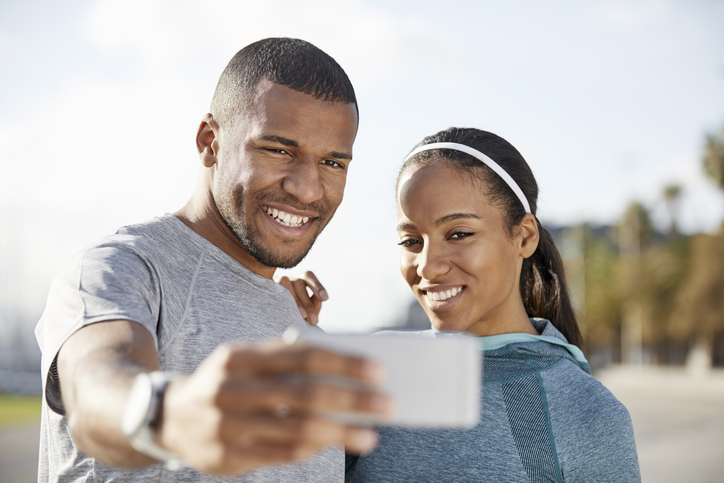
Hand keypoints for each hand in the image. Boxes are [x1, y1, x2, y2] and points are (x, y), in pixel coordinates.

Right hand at [159, 340, 391, 475]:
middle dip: (352, 399)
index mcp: (240, 356)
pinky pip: (282, 454)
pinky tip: (332, 444)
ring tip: (371, 436)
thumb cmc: (227, 382)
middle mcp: (231, 389)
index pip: (302, 355)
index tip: (379, 370)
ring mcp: (227, 426)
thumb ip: (287, 366)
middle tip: (388, 403)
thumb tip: (346, 380)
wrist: (168, 416)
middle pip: (304, 394)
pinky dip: (312, 449)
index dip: (344, 362)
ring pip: (297, 430)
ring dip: (341, 433)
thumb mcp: (247, 362)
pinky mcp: (228, 457)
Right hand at [275, 271, 327, 324]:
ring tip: (302, 316)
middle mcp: (288, 278)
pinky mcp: (266, 287)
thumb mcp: (307, 310)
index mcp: (300, 279)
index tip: (325, 298)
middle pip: (299, 283)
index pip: (308, 276)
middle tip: (313, 320)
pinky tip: (285, 312)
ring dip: (295, 301)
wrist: (270, 320)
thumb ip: (315, 305)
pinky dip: (281, 301)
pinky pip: (273, 290)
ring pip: (285, 284)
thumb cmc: (294, 315)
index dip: (317, 286)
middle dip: (308, 303)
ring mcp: (275, 282)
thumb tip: (319, 299)